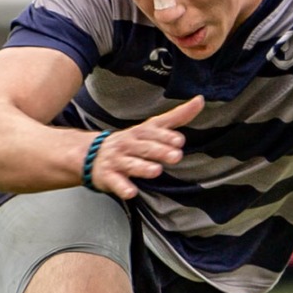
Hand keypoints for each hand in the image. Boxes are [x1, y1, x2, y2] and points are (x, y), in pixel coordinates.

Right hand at [85, 95, 203, 199]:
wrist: (91, 153)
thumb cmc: (130, 141)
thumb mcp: (151, 127)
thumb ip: (177, 116)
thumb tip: (200, 100)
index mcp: (140, 132)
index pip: (153, 132)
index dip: (166, 136)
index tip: (179, 140)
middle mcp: (128, 144)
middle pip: (145, 148)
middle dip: (160, 151)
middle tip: (176, 156)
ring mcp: (117, 160)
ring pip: (131, 164)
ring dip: (143, 168)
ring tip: (156, 170)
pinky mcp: (108, 176)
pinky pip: (115, 182)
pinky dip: (122, 187)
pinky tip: (131, 192)